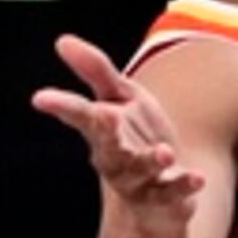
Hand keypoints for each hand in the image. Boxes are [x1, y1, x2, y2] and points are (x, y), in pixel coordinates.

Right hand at [32, 36, 205, 213]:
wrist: (157, 189)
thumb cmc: (133, 134)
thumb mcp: (121, 96)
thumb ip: (97, 70)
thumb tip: (62, 40)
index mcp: (100, 130)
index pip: (79, 115)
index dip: (61, 106)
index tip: (40, 98)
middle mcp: (113, 157)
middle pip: (107, 145)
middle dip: (106, 132)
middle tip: (105, 115)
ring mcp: (137, 180)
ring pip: (139, 171)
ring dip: (150, 161)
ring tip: (164, 152)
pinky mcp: (163, 197)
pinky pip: (171, 193)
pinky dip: (183, 186)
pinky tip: (198, 179)